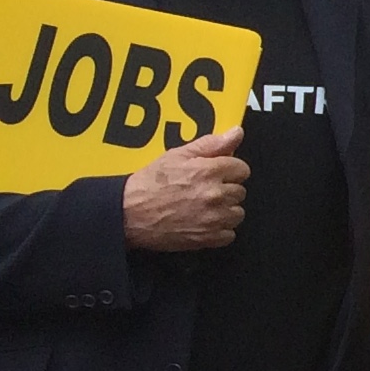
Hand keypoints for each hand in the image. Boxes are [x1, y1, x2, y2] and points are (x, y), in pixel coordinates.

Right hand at [121, 130, 246, 251]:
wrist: (127, 214)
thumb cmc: (149, 184)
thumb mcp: (177, 156)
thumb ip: (211, 144)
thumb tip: (236, 132)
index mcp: (209, 172)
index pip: (242, 169)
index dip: (228, 170)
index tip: (216, 174)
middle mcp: (215, 195)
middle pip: (240, 191)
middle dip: (225, 190)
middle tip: (202, 191)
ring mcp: (213, 218)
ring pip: (237, 213)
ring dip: (224, 211)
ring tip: (202, 207)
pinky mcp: (207, 238)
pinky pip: (228, 234)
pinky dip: (218, 231)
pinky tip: (202, 223)